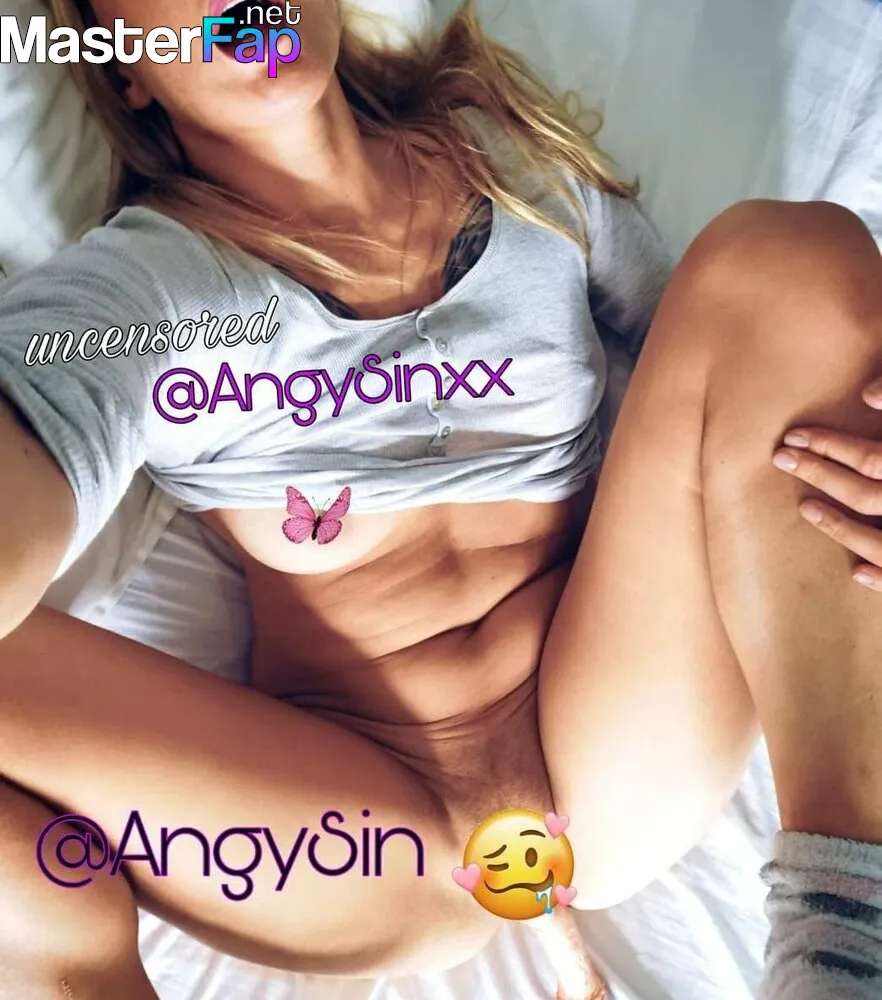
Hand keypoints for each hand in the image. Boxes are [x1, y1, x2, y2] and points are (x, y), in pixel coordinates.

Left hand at [773, 377, 881, 590]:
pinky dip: (881, 576)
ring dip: (841, 526)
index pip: (871, 457)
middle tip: (781, 458)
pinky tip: (854, 571)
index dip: (830, 445)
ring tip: (805, 507)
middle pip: (869, 493)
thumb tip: (867, 395)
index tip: (791, 436)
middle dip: (822, 474)